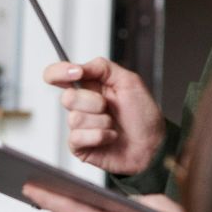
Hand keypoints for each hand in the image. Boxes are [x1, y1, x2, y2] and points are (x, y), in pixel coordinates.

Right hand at [43, 58, 163, 175]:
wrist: (153, 146)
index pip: (57, 75)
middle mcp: (81, 105)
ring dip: (102, 122)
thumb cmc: (144, 116)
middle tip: (109, 107)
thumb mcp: (129, 81)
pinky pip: (78, 137)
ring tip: (114, 125)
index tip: (75, 73)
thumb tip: (77, 66)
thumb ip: (102, 67)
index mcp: (89, 86)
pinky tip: (110, 137)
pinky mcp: (79, 145)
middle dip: (94, 102)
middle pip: (67, 97)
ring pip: (75, 118)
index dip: (59, 72)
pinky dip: (100, 136)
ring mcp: (79, 126)